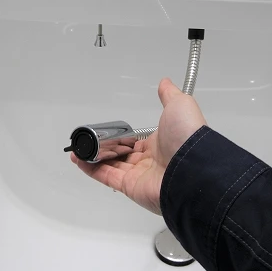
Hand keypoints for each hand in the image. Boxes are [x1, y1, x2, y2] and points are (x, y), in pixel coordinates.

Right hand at [70, 78, 206, 214]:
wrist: (191, 168)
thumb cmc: (187, 138)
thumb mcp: (179, 106)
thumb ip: (169, 95)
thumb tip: (165, 83)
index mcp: (161, 144)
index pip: (137, 142)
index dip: (123, 137)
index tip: (110, 131)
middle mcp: (150, 161)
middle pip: (122, 155)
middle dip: (107, 149)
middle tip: (91, 141)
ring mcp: (139, 175)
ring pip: (111, 166)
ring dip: (94, 158)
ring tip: (80, 149)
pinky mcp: (129, 187)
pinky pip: (106, 177)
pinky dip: (91, 170)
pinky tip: (80, 160)